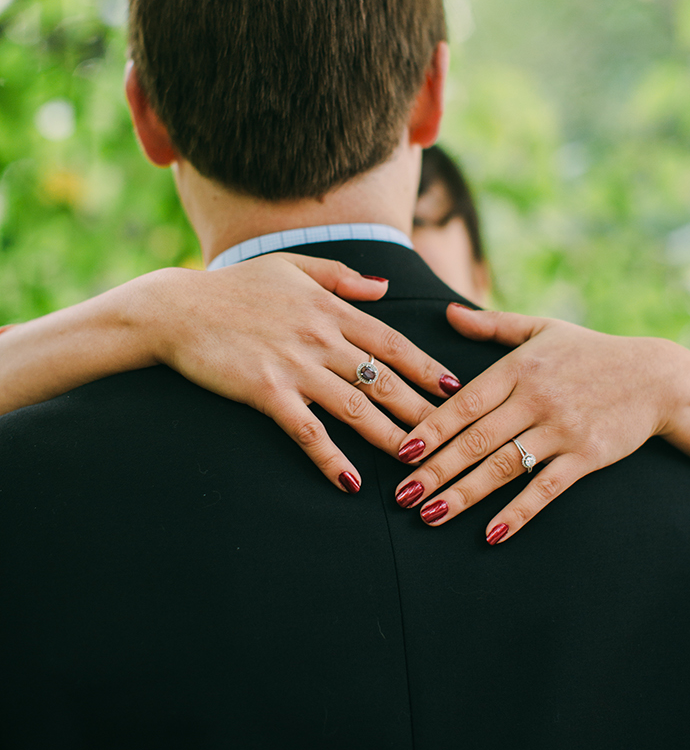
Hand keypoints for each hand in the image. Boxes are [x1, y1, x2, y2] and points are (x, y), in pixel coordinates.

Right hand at [146, 254, 459, 491]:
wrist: (175, 308)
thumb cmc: (234, 287)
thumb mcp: (293, 268)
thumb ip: (342, 278)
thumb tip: (384, 287)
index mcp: (331, 310)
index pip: (392, 342)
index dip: (426, 366)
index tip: (454, 387)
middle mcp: (321, 338)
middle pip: (383, 378)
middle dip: (421, 408)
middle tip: (452, 435)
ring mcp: (295, 366)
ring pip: (356, 407)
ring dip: (389, 437)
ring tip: (417, 463)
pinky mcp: (266, 391)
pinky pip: (308, 431)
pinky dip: (332, 458)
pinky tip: (352, 481)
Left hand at [391, 307, 689, 543]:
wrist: (657, 377)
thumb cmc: (594, 352)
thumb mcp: (544, 329)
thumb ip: (493, 326)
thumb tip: (448, 313)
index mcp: (520, 367)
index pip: (465, 403)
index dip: (430, 429)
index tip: (401, 453)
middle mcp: (537, 397)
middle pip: (475, 439)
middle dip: (435, 470)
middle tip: (402, 496)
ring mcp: (562, 428)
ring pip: (502, 466)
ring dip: (464, 494)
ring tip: (430, 516)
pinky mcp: (586, 455)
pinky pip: (545, 487)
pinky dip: (518, 512)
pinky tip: (491, 533)